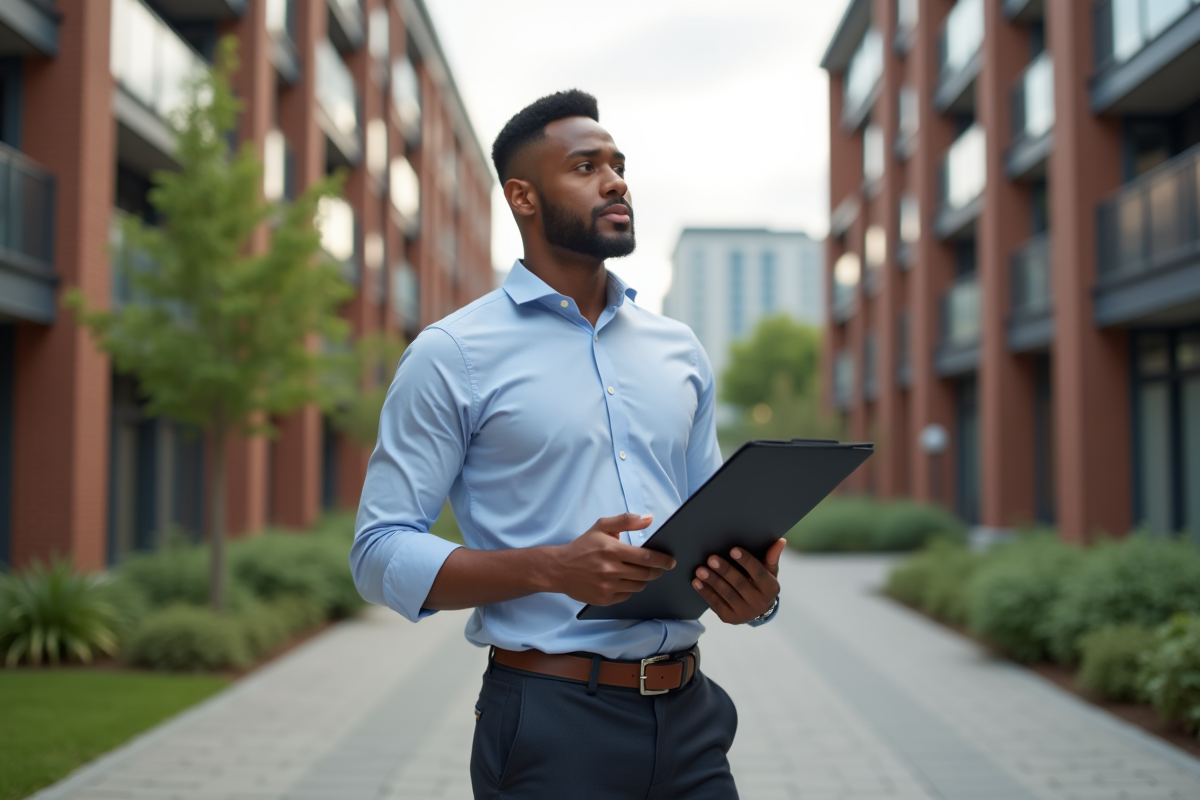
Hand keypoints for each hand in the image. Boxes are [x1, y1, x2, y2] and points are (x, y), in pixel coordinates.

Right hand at [548, 513, 675, 605]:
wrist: (560, 568)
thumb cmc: (583, 546)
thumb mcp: (602, 527)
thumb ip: (626, 520)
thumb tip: (649, 519)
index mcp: (612, 550)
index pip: (646, 557)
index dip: (663, 560)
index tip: (670, 561)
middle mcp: (611, 570)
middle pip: (646, 574)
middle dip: (656, 571)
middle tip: (658, 568)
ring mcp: (607, 586)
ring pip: (638, 586)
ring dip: (642, 580)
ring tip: (637, 573)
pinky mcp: (604, 599)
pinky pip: (627, 595)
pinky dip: (629, 589)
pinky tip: (622, 581)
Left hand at [692, 539, 784, 624]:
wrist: (755, 609)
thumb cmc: (759, 583)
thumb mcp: (768, 571)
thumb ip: (771, 556)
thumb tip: (780, 541)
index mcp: (770, 588)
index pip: (758, 572)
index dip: (746, 561)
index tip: (732, 549)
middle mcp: (759, 602)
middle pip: (740, 584)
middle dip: (725, 570)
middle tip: (711, 558)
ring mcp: (744, 612)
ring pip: (726, 594)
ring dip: (712, 581)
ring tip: (700, 570)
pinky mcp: (730, 618)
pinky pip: (716, 604)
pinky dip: (705, 592)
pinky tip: (697, 582)